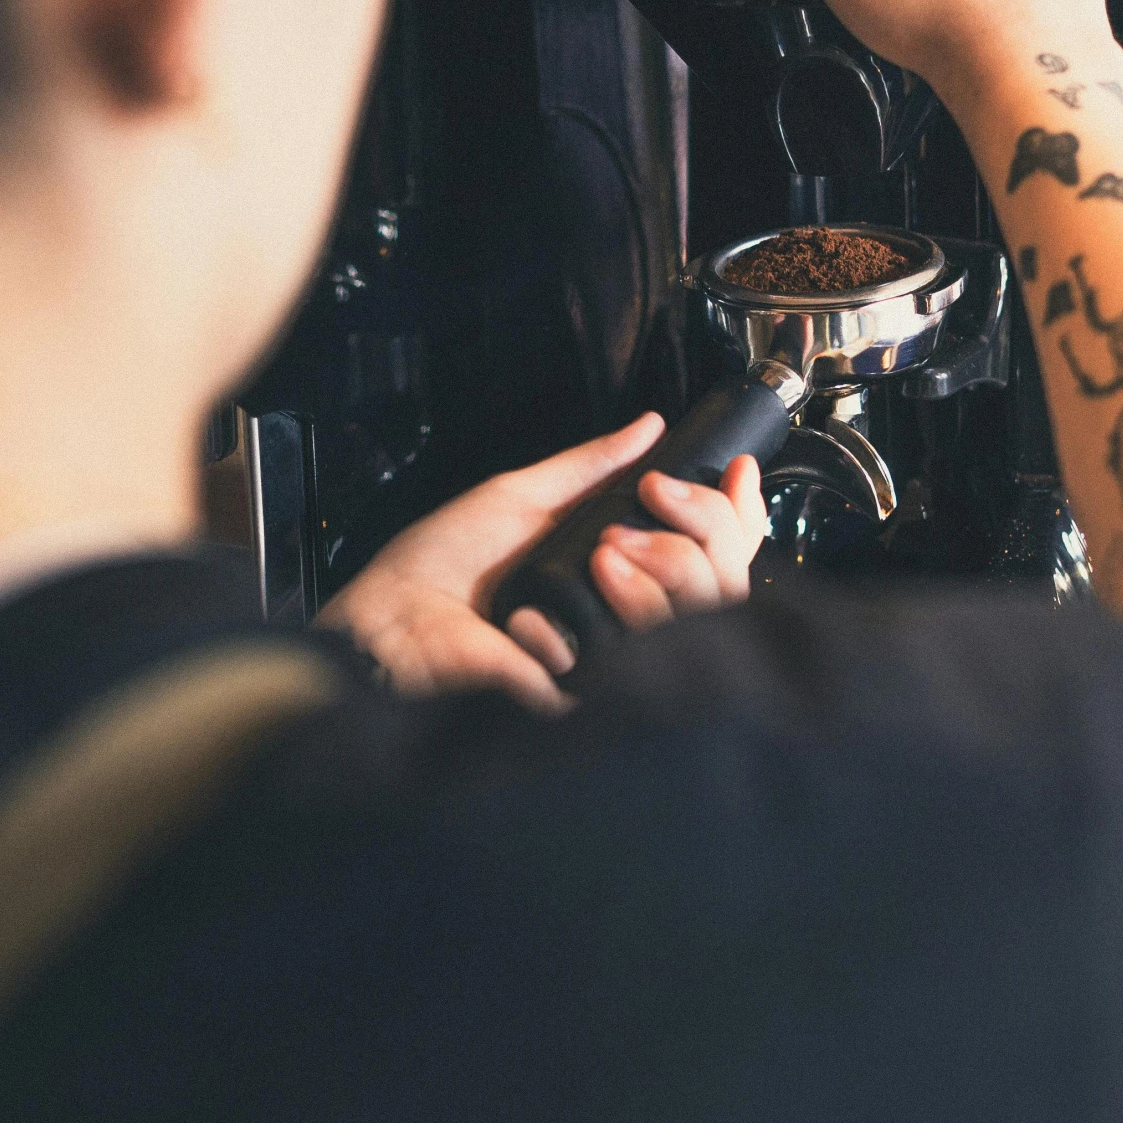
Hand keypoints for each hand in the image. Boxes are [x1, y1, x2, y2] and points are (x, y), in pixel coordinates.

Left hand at [317, 415, 766, 708]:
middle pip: (715, 590)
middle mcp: (622, 613)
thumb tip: (651, 424)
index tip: (735, 480)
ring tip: (581, 573)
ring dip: (629, 588)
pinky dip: (556, 639)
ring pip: (677, 628)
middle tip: (614, 539)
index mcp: (618, 565)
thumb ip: (590, 466)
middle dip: (680, 548)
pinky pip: (606, 670)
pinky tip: (520, 629)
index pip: (710, 554)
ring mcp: (604, 661)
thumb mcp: (522, 495)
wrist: (388, 619)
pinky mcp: (571, 698)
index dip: (731, 521)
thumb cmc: (441, 561)